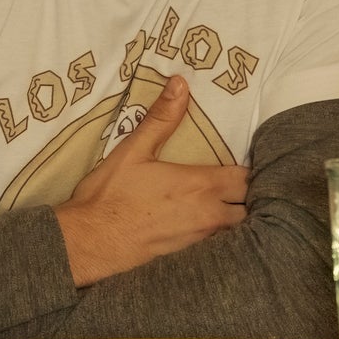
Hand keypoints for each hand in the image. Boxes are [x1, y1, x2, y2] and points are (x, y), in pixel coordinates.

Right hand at [54, 75, 250, 286]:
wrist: (88, 243)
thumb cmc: (109, 196)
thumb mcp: (134, 151)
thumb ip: (161, 118)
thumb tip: (180, 82)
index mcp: (200, 185)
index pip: (246, 178)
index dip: (250, 171)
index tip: (244, 163)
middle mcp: (208, 214)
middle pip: (248, 205)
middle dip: (248, 195)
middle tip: (240, 185)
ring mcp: (199, 238)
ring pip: (236, 228)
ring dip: (237, 215)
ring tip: (230, 204)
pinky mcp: (187, 256)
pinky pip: (217, 245)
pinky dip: (220, 235)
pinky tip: (208, 227)